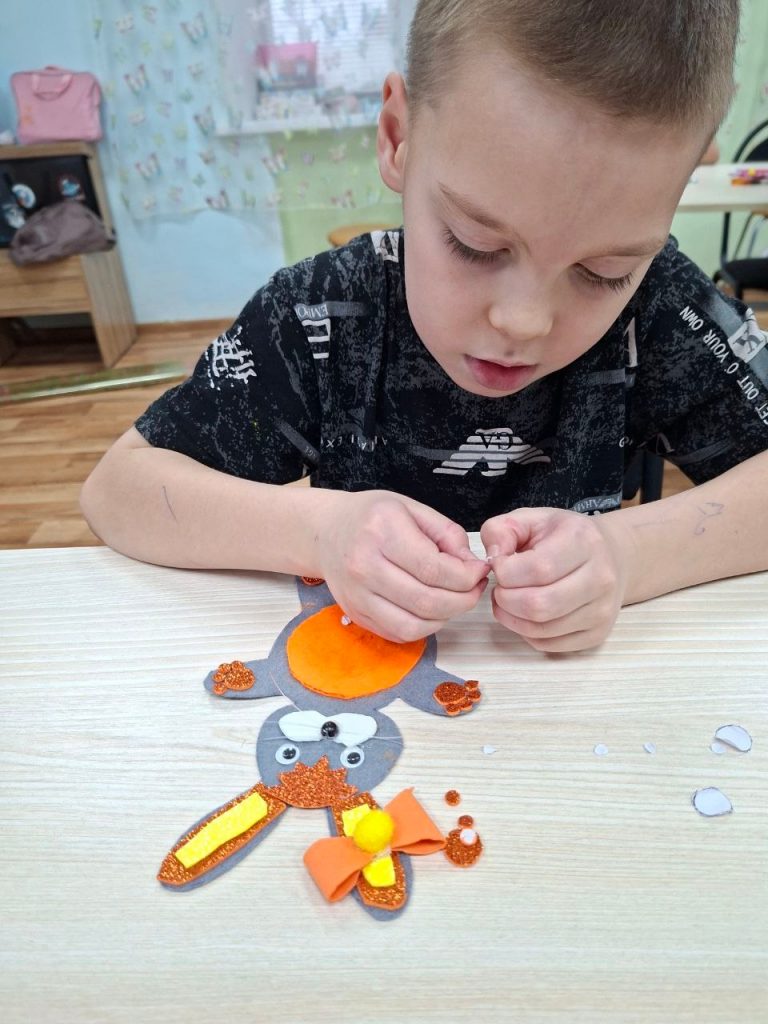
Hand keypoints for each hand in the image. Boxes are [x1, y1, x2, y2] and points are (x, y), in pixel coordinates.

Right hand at [316, 491, 488, 642]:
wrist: (326, 532)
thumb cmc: (371, 517)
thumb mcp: (412, 509)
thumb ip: (447, 535)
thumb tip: (472, 566)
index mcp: (381, 531)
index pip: (434, 568)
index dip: (467, 577)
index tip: (479, 572)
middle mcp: (364, 565)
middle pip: (427, 600)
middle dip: (463, 600)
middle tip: (474, 589)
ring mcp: (356, 595)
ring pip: (414, 625)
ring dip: (445, 618)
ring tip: (454, 600)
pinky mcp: (355, 614)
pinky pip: (398, 634)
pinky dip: (424, 628)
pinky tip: (431, 610)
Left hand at [480, 508, 629, 651]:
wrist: (612, 555)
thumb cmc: (565, 537)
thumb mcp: (531, 519)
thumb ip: (501, 531)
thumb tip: (492, 559)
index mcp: (583, 541)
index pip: (537, 568)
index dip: (505, 572)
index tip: (498, 566)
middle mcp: (600, 577)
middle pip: (538, 605)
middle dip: (505, 599)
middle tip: (500, 588)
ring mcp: (601, 610)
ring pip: (542, 629)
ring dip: (511, 618)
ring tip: (508, 600)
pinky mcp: (597, 633)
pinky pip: (549, 645)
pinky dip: (526, 633)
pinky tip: (524, 615)